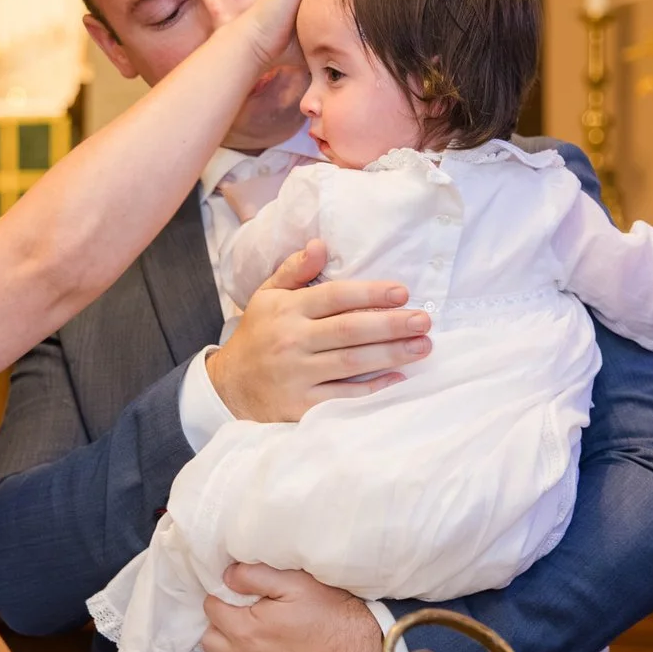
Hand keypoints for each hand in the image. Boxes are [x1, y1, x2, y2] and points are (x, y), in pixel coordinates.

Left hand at [203, 564, 385, 651]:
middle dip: (219, 628)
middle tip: (239, 620)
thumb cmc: (333, 614)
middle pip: (210, 643)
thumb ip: (255, 576)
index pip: (211, 611)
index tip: (233, 598)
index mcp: (247, 629)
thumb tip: (225, 577)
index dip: (220, 600)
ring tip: (241, 650)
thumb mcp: (297, 582)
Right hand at [206, 241, 428, 422]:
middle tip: (424, 320)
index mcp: (286, 310)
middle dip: (391, 325)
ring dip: (392, 354)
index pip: (335, 296)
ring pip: (352, 363)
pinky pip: (344, 396)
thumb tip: (321, 245)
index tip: (402, 293)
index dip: (370, 294)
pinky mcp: (302, 405)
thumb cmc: (258, 334)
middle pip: (349, 330)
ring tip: (423, 346)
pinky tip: (399, 378)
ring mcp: (297, 375)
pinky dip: (373, 388)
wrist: (228, 385)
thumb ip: (294, 270)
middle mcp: (292, 341)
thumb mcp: (267, 295)